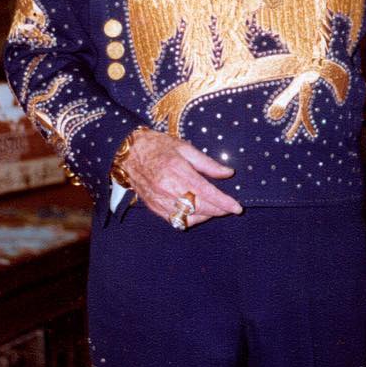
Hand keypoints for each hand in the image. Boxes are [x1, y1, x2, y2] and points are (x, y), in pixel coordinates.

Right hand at [122, 129, 242, 227]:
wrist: (128, 153)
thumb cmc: (158, 146)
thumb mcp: (185, 147)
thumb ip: (207, 163)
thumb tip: (228, 173)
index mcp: (178, 171)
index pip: (207, 192)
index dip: (224, 202)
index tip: (237, 208)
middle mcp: (168, 189)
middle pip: (200, 208)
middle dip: (218, 210)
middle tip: (229, 208)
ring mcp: (160, 200)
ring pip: (188, 218)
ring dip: (205, 216)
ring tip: (213, 209)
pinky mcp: (153, 207)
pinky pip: (175, 220)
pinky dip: (189, 219)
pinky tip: (196, 212)